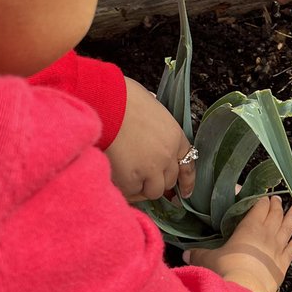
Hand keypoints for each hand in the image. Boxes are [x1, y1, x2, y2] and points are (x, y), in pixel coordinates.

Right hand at [105, 77, 194, 201]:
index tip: (185, 191)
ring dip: (142, 187)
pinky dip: (124, 189)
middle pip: (170, 180)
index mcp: (174, 135)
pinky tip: (116, 178)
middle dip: (158, 180)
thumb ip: (154, 122)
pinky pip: (131, 193)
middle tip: (142, 178)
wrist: (103, 103)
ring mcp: (151, 169)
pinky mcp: (131, 180)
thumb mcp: (149, 105)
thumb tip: (150, 122)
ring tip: (126, 177)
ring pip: (153, 191)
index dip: (186, 180)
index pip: (187, 163)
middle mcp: (167, 155)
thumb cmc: (120, 98)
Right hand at [186, 196, 291, 291]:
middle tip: (278, 199)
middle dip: (276, 206)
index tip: (264, 197)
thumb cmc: (226, 269)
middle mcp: (266, 234)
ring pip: (288, 228)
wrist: (245, 288)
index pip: (258, 209)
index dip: (262, 202)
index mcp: (249, 228)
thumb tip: (186, 254)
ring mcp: (277, 248)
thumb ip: (199, 254)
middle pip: (274, 215)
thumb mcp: (208, 259)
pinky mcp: (283, 264)